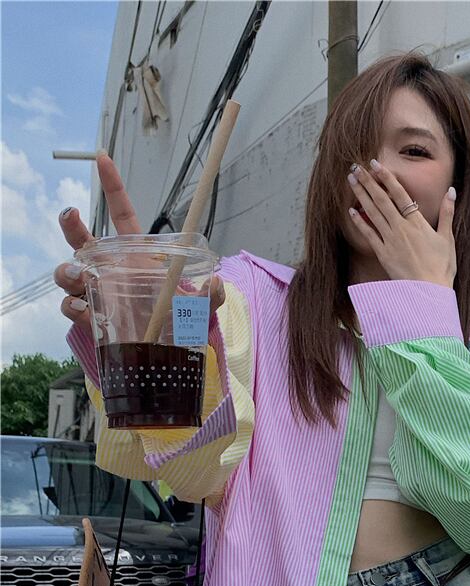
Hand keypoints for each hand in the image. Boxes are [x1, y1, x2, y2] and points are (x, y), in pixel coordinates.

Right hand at [54, 151, 225, 336]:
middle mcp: (112, 271)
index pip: (123, 215)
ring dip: (67, 271)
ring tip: (79, 277)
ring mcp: (98, 294)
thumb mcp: (199, 310)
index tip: (103, 158)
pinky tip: (86, 311)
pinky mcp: (91, 319)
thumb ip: (210, 296)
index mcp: (136, 257)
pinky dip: (74, 308)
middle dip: (70, 225)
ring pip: (68, 274)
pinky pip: (72, 307)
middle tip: (70, 215)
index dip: (113, 187)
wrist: (167, 359)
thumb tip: (217, 281)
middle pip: (81, 241)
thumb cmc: (179, 326)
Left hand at [347, 160, 456, 287]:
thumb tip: (451, 191)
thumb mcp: (448, 239)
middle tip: (356, 166)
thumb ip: (447, 214)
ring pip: (373, 213)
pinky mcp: (383, 254)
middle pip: (381, 200)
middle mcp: (401, 228)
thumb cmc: (441, 267)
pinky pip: (369, 235)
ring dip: (361, 196)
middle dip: (368, 182)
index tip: (375, 164)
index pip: (399, 194)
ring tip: (351, 181)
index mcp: (417, 222)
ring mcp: (391, 241)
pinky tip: (351, 211)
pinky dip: (360, 222)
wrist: (429, 292)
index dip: (386, 177)